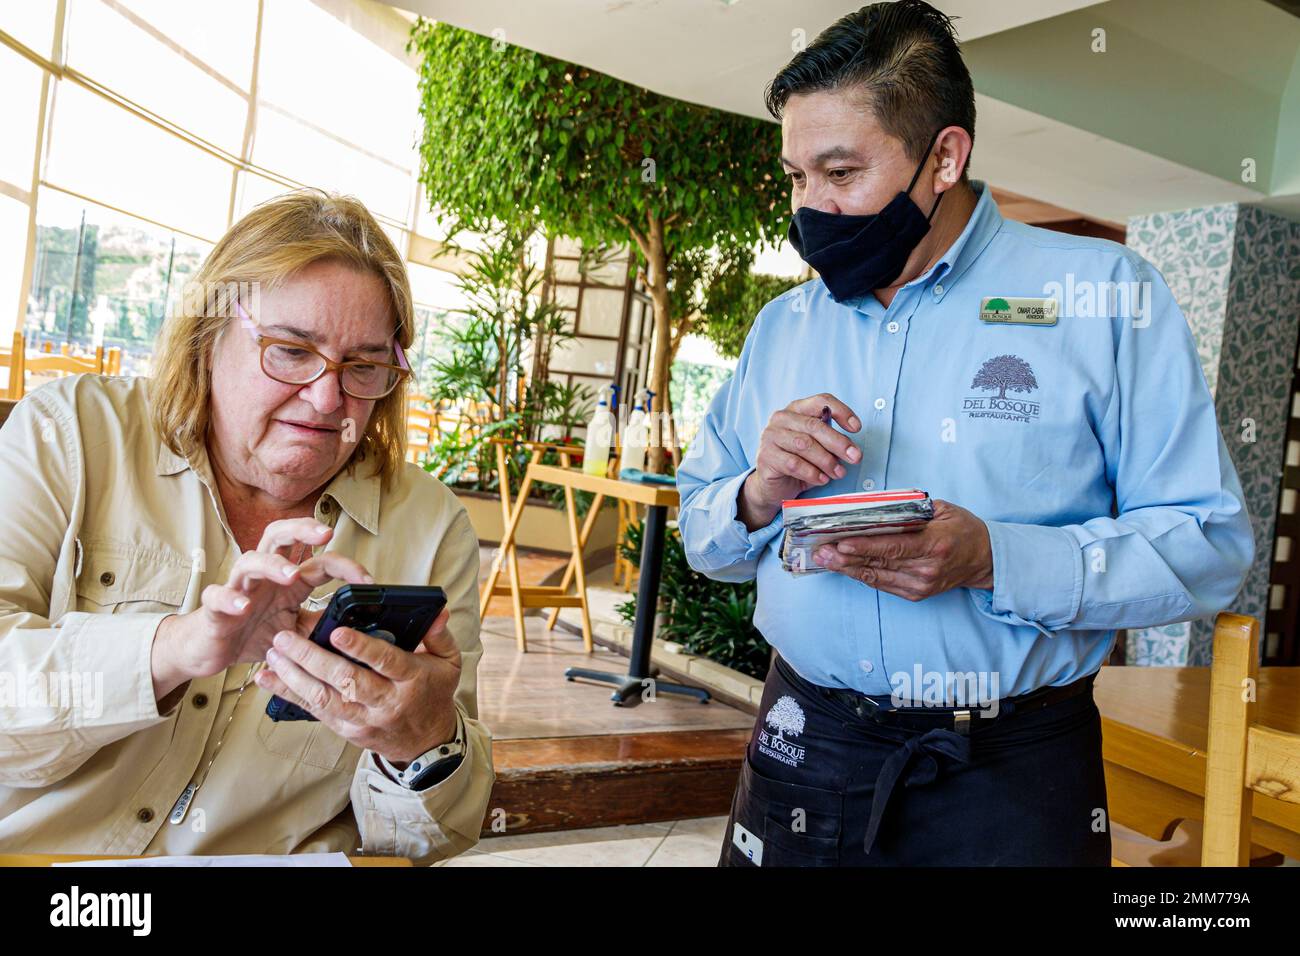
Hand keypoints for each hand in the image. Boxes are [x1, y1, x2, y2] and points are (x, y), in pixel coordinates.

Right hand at [150, 518, 373, 700]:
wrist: (209, 651)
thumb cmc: (253, 633)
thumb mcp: (297, 631)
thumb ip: (321, 624)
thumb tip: (356, 627)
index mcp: (288, 581)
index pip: (318, 561)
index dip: (345, 565)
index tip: (367, 580)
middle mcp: (264, 577)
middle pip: (278, 536)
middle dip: (302, 529)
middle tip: (325, 534)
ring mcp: (238, 589)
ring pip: (250, 560)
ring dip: (273, 564)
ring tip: (292, 575)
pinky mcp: (214, 608)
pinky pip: (218, 595)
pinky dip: (230, 598)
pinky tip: (243, 606)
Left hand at [253, 605, 461, 765]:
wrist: (426, 744)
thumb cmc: (433, 693)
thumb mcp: (448, 663)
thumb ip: (438, 635)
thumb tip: (436, 612)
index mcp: (412, 680)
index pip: (385, 662)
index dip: (361, 648)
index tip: (336, 632)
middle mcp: (386, 702)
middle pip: (346, 680)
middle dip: (312, 659)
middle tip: (286, 638)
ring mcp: (364, 720)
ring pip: (325, 698)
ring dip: (294, 676)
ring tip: (273, 655)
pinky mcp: (347, 730)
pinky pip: (315, 711)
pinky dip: (289, 694)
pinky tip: (268, 679)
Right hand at [739, 392, 861, 530]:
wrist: (771, 485)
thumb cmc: (797, 462)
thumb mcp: (817, 447)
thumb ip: (830, 442)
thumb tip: (850, 449)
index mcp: (796, 409)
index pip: (821, 401)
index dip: (841, 411)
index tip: (857, 427)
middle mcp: (781, 418)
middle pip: (814, 425)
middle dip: (838, 442)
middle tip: (855, 457)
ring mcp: (771, 436)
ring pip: (804, 445)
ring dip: (826, 461)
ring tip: (839, 473)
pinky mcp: (766, 456)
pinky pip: (793, 464)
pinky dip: (812, 473)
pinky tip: (822, 479)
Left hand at [812, 499, 993, 599]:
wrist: (985, 560)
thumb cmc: (963, 529)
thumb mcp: (943, 510)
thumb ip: (911, 509)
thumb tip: (876, 507)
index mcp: (935, 544)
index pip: (892, 547)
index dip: (863, 546)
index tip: (839, 542)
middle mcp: (926, 569)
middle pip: (879, 563)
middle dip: (845, 558)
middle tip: (820, 550)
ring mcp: (921, 585)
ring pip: (877, 577)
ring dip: (847, 568)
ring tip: (824, 559)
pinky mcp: (916, 594)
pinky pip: (883, 584)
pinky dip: (862, 575)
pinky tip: (844, 567)